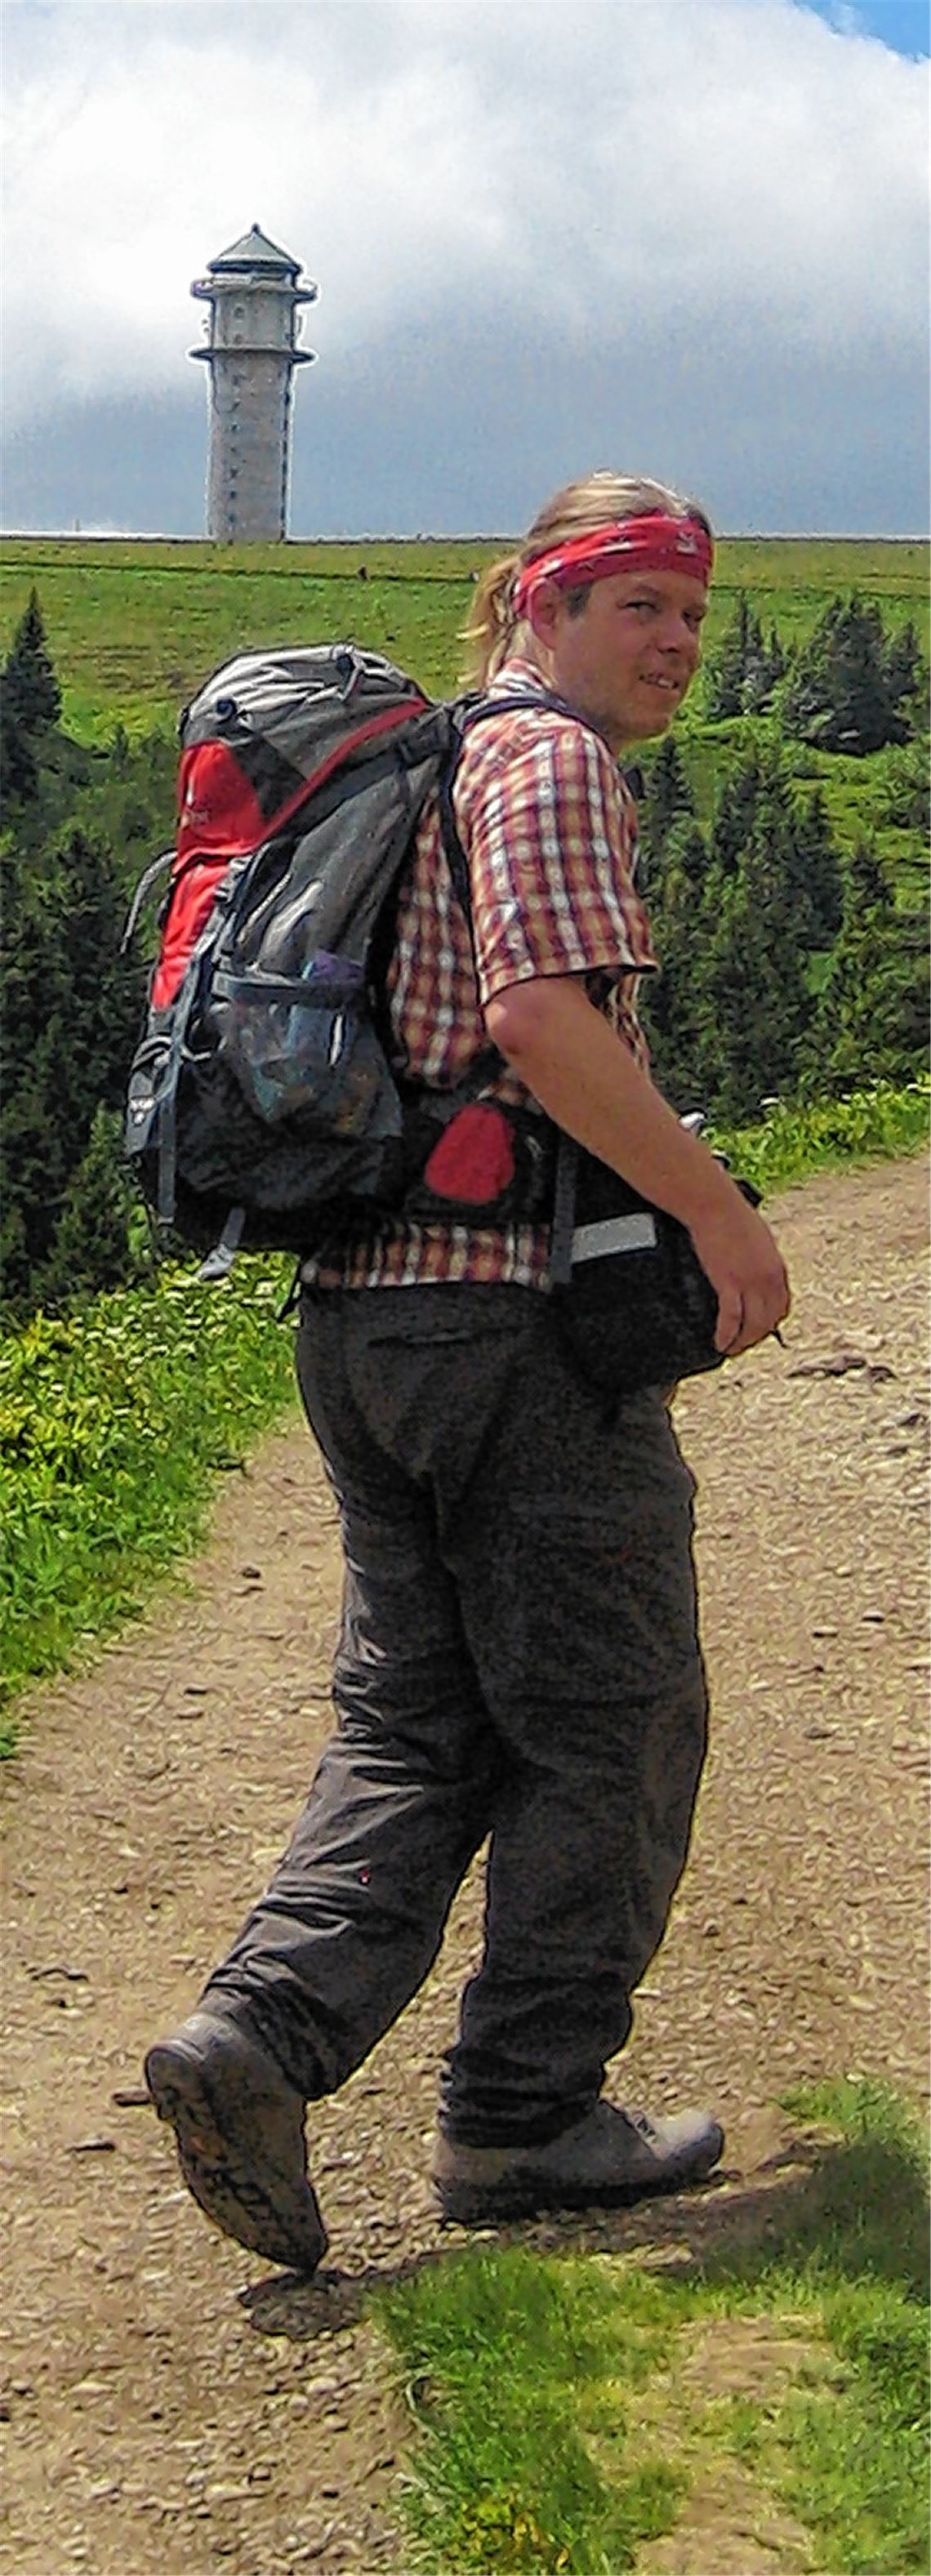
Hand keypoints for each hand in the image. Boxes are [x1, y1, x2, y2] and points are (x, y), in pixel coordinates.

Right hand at [689, 1192, 790, 1356]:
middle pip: (769, 1321)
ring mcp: (750, 1282)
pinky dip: (726, 1335)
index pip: (782, 1306)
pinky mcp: (729, 1283)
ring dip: (741, 1342)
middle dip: (756, 1338)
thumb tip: (755, 1270)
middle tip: (741, 1345)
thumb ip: (761, 1260)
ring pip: (752, 1325)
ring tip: (729, 1349)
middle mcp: (769, 1279)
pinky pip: (731, 1319)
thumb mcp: (758, 1240)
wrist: (716, 1206)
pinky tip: (719, 1343)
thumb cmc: (732, 1217)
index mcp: (777, 1268)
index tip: (760, 1330)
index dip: (772, 1323)